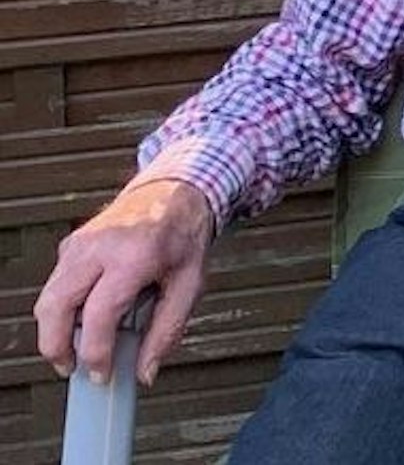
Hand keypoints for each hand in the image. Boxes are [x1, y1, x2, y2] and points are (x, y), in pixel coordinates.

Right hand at [36, 178, 213, 386]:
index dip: (95, 352)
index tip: (100, 374)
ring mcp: (79, 244)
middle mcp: (99, 247)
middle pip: (56, 306)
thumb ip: (167, 330)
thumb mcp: (190, 284)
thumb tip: (145, 371)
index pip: (99, 313)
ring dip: (55, 331)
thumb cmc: (183, 237)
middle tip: (71, 368)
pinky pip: (56, 286)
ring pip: (47, 298)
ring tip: (77, 349)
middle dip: (55, 346)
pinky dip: (62, 309)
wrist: (174, 194)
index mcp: (134, 256)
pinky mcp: (70, 246)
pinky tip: (84, 318)